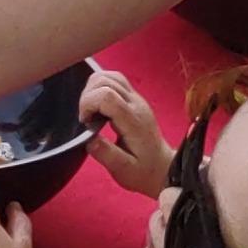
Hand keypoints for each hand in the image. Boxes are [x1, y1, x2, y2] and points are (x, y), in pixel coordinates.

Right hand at [80, 69, 174, 196]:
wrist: (163, 168)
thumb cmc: (143, 171)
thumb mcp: (124, 171)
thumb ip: (107, 155)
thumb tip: (88, 139)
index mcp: (133, 121)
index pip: (107, 95)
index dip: (88, 103)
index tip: (84, 122)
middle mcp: (136, 104)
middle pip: (106, 80)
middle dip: (88, 95)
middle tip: (86, 118)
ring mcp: (137, 98)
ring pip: (111, 76)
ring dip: (93, 88)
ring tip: (90, 110)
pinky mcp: (134, 98)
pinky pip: (115, 80)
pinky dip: (101, 86)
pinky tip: (97, 103)